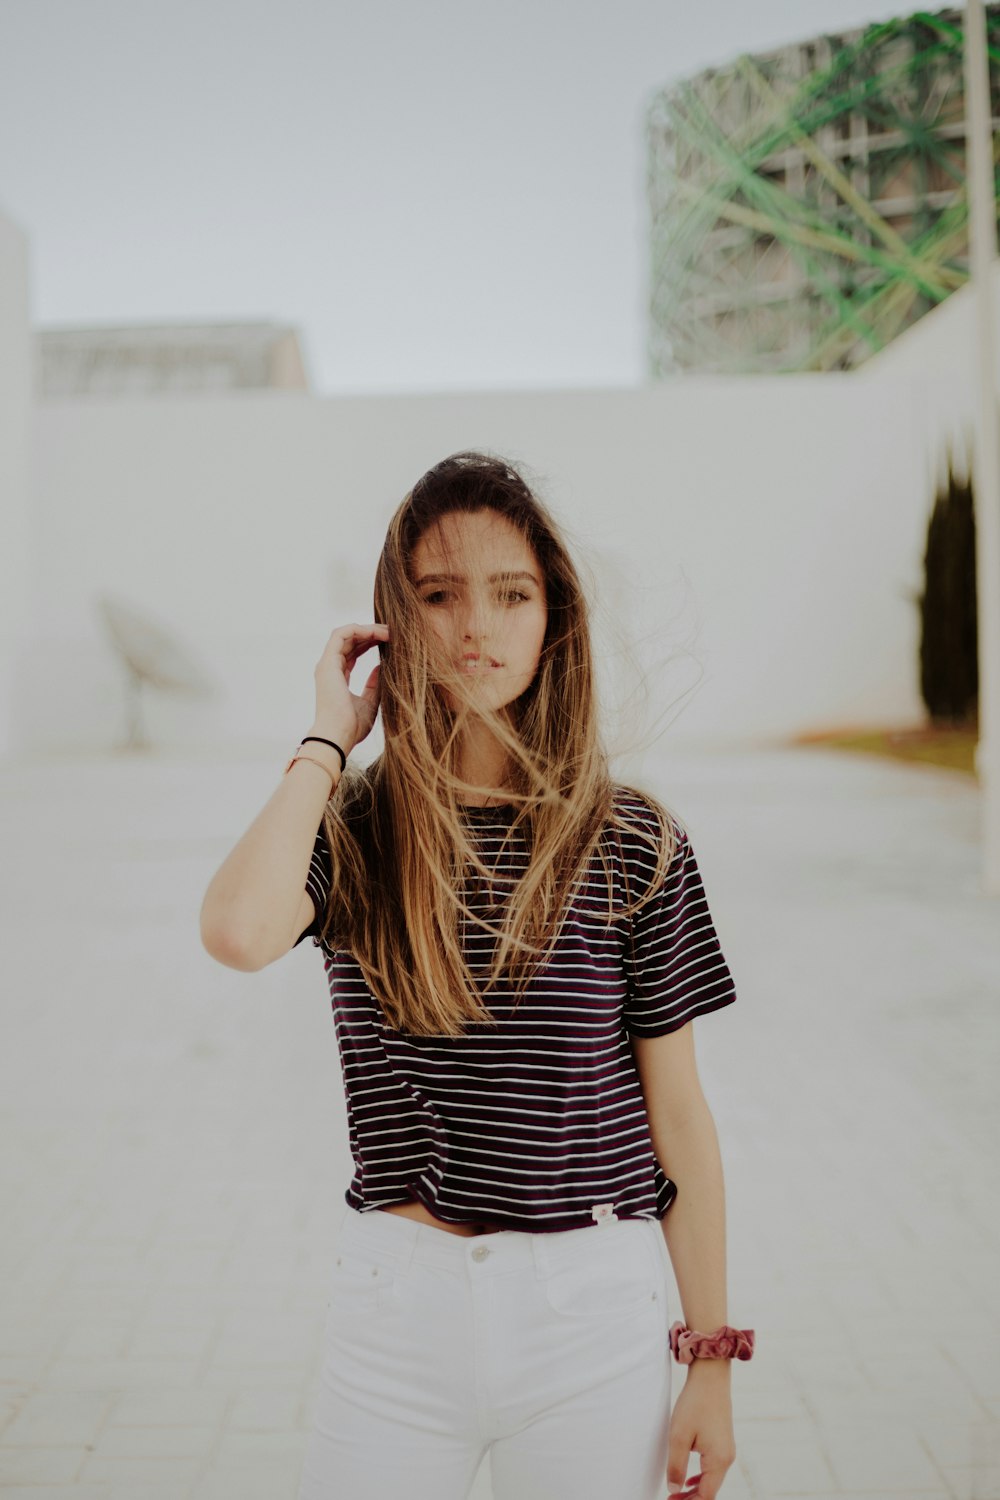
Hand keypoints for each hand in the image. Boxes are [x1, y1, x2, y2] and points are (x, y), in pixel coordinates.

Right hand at [313, 622, 389, 752]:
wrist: (338, 737)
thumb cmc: (352, 727)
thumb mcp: (370, 703)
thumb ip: (375, 686)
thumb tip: (382, 668)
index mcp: (337, 678)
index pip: (352, 652)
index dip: (370, 643)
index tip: (389, 641)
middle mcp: (330, 669)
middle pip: (349, 641)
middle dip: (371, 633)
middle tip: (392, 632)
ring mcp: (327, 665)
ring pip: (345, 634)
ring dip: (368, 629)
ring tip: (388, 631)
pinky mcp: (328, 663)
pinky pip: (341, 634)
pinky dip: (359, 629)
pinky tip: (377, 633)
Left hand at [666, 1365, 736, 1498]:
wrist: (711, 1377)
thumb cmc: (695, 1404)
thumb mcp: (678, 1436)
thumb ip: (676, 1466)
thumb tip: (674, 1490)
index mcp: (718, 1460)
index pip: (706, 1496)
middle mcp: (727, 1458)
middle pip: (710, 1491)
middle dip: (691, 1499)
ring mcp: (727, 1450)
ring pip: (712, 1480)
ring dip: (695, 1489)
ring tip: (677, 1494)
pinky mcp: (723, 1442)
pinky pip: (713, 1468)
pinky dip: (701, 1477)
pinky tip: (690, 1479)